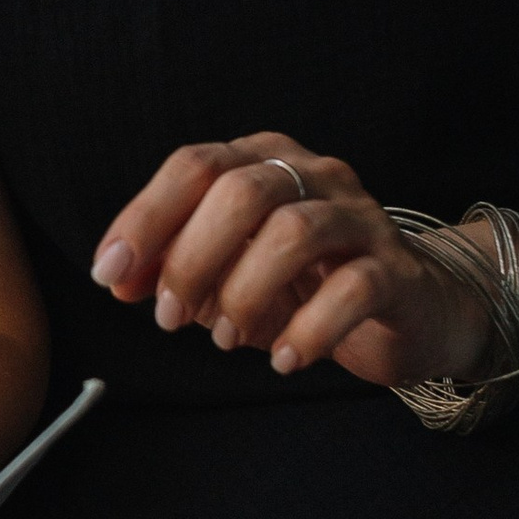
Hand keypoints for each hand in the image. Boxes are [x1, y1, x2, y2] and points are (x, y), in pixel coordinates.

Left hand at [91, 133, 496, 392]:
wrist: (410, 311)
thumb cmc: (304, 286)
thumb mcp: (227, 274)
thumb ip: (172, 269)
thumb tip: (117, 279)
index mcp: (263, 160)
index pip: (194, 166)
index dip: (145, 219)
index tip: (108, 275)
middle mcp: (314, 174)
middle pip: (241, 191)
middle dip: (191, 258)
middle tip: (168, 317)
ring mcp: (361, 218)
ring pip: (294, 232)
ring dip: (243, 292)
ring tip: (223, 338)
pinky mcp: (398, 269)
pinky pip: (354, 288)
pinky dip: (308, 330)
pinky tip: (283, 359)